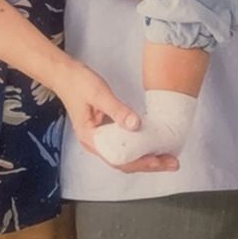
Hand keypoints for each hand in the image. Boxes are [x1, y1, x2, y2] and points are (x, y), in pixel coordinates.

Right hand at [54, 60, 178, 172]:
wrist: (65, 74)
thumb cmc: (78, 83)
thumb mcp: (99, 94)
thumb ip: (117, 110)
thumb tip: (136, 125)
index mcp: (90, 138)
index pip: (119, 159)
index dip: (141, 162)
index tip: (160, 161)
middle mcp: (94, 143)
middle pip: (124, 162)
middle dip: (149, 164)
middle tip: (172, 163)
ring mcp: (99, 138)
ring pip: (124, 156)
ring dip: (145, 158)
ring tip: (167, 158)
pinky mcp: (104, 131)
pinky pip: (123, 145)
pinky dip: (138, 148)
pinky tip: (151, 145)